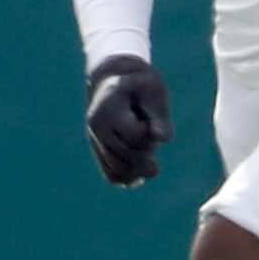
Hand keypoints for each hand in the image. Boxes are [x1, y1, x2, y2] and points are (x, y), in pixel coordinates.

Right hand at [84, 55, 172, 186]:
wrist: (118, 80)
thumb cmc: (141, 84)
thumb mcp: (155, 92)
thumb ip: (160, 116)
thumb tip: (164, 139)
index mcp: (109, 108)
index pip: (133, 135)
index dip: (148, 132)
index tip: (149, 119)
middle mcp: (97, 126)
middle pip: (125, 155)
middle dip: (145, 152)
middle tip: (153, 139)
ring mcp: (94, 139)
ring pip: (117, 170)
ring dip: (138, 169)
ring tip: (152, 162)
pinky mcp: (98, 149)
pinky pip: (111, 174)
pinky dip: (127, 178)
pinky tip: (140, 178)